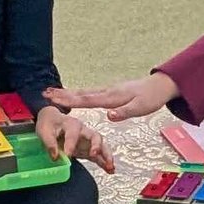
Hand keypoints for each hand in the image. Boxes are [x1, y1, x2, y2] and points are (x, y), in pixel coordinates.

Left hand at [36, 104, 111, 172]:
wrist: (53, 121)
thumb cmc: (50, 124)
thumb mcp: (45, 131)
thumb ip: (49, 143)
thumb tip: (55, 157)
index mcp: (71, 124)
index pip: (73, 134)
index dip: (71, 144)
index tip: (68, 155)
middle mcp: (83, 130)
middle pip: (95, 136)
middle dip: (97, 146)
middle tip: (94, 155)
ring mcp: (88, 140)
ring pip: (101, 145)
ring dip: (106, 155)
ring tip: (110, 166)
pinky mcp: (88, 148)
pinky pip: (99, 155)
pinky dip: (105, 162)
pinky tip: (110, 170)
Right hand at [49, 75, 177, 123]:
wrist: (159, 86)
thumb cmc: (150, 99)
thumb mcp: (140, 108)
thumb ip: (123, 113)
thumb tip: (109, 117)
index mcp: (110, 98)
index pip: (86, 100)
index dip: (69, 100)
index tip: (54, 99)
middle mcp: (106, 92)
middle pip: (80, 94)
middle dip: (62, 94)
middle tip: (44, 93)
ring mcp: (107, 91)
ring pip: (83, 92)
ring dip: (67, 93)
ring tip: (51, 93)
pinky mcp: (110, 93)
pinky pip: (89, 94)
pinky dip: (77, 94)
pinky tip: (73, 95)